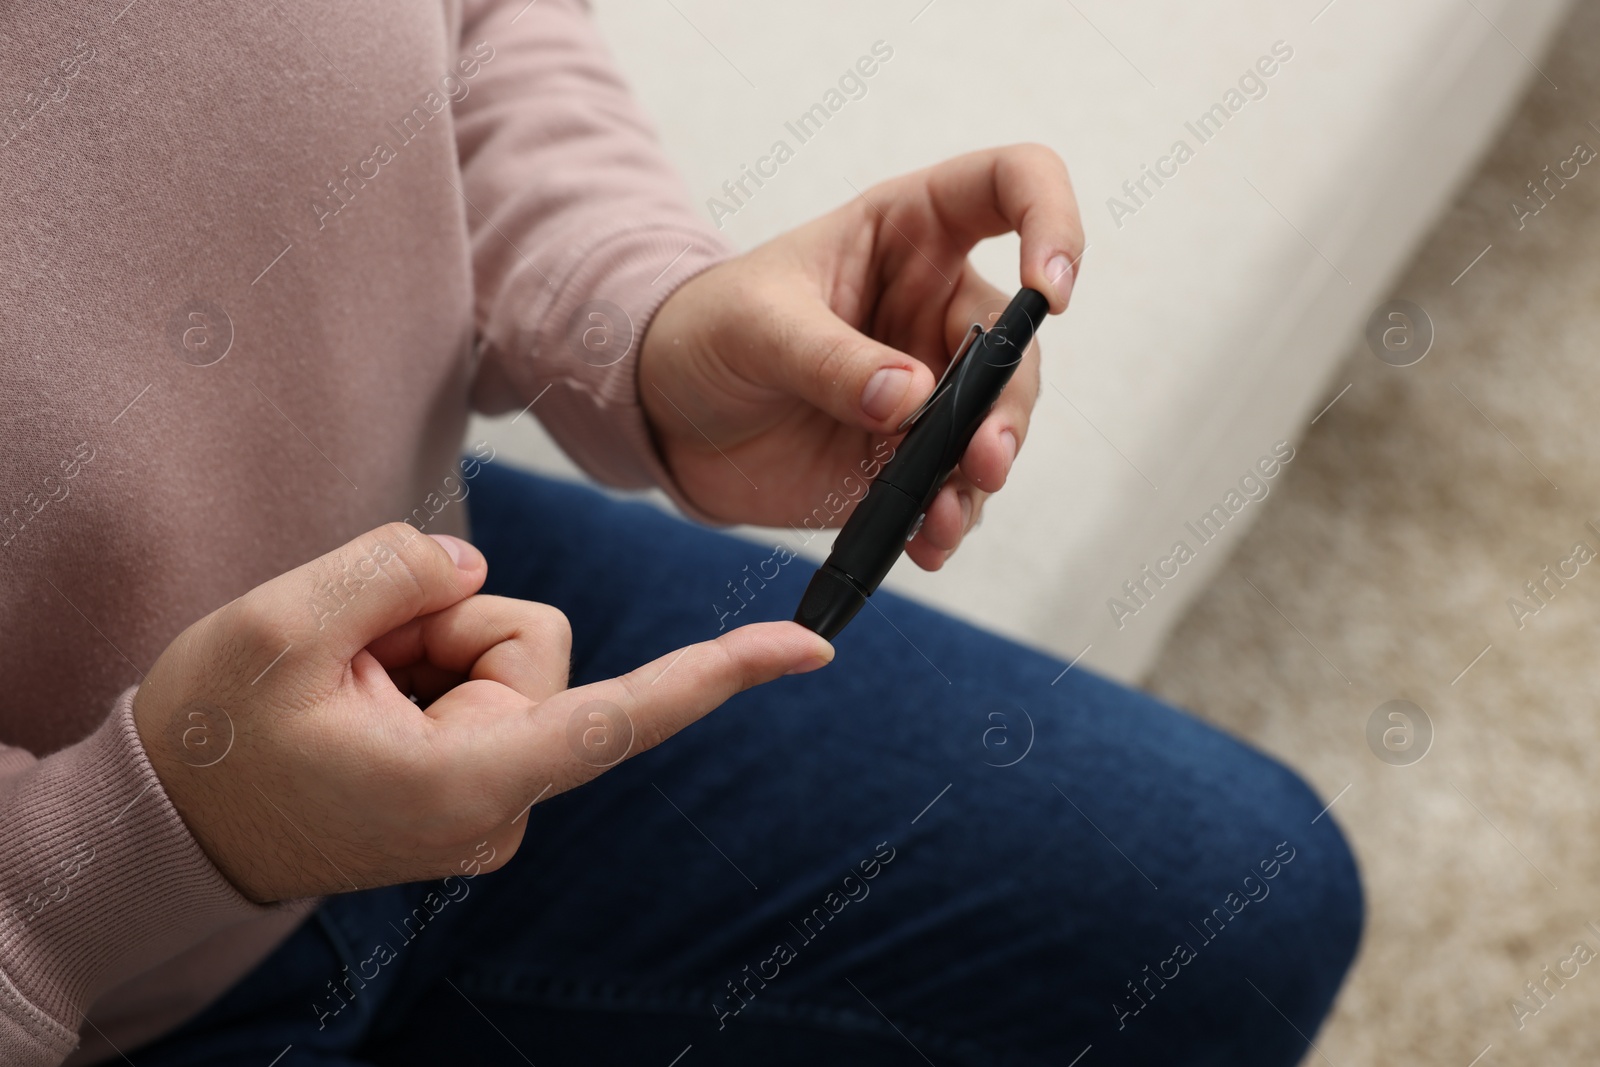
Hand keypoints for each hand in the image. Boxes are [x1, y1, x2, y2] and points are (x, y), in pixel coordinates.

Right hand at [132, 524, 832, 902]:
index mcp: (465, 783)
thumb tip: (473, 566)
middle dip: (449, 620)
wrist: (167, 829)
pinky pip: (483, 678)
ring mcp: (489, 799)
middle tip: (350, 663)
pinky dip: (427, 663)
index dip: (718, 676)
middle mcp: (499, 804)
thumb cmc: (212, 738)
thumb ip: (395, 568)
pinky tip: (364, 698)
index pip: (618, 715)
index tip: (810, 649)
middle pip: (534, 641)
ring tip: (349, 687)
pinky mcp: (476, 780)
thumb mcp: (277, 626)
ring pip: (508, 652)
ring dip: (429, 642)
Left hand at [640, 144, 1081, 569]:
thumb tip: (910, 400)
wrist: (668, 416)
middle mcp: (936, 305)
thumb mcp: (753, 327)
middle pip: (1014, 339)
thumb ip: (827, 358)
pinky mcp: (912, 456)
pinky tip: (928, 542)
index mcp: (909, 230)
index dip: (1052, 220)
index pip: (1011, 186)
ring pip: (997, 422)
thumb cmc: (707, 331)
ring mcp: (931, 385)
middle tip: (981, 458)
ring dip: (983, 472)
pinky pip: (955, 488)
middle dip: (1008, 403)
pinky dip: (948, 519)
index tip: (1049, 292)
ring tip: (946, 515)